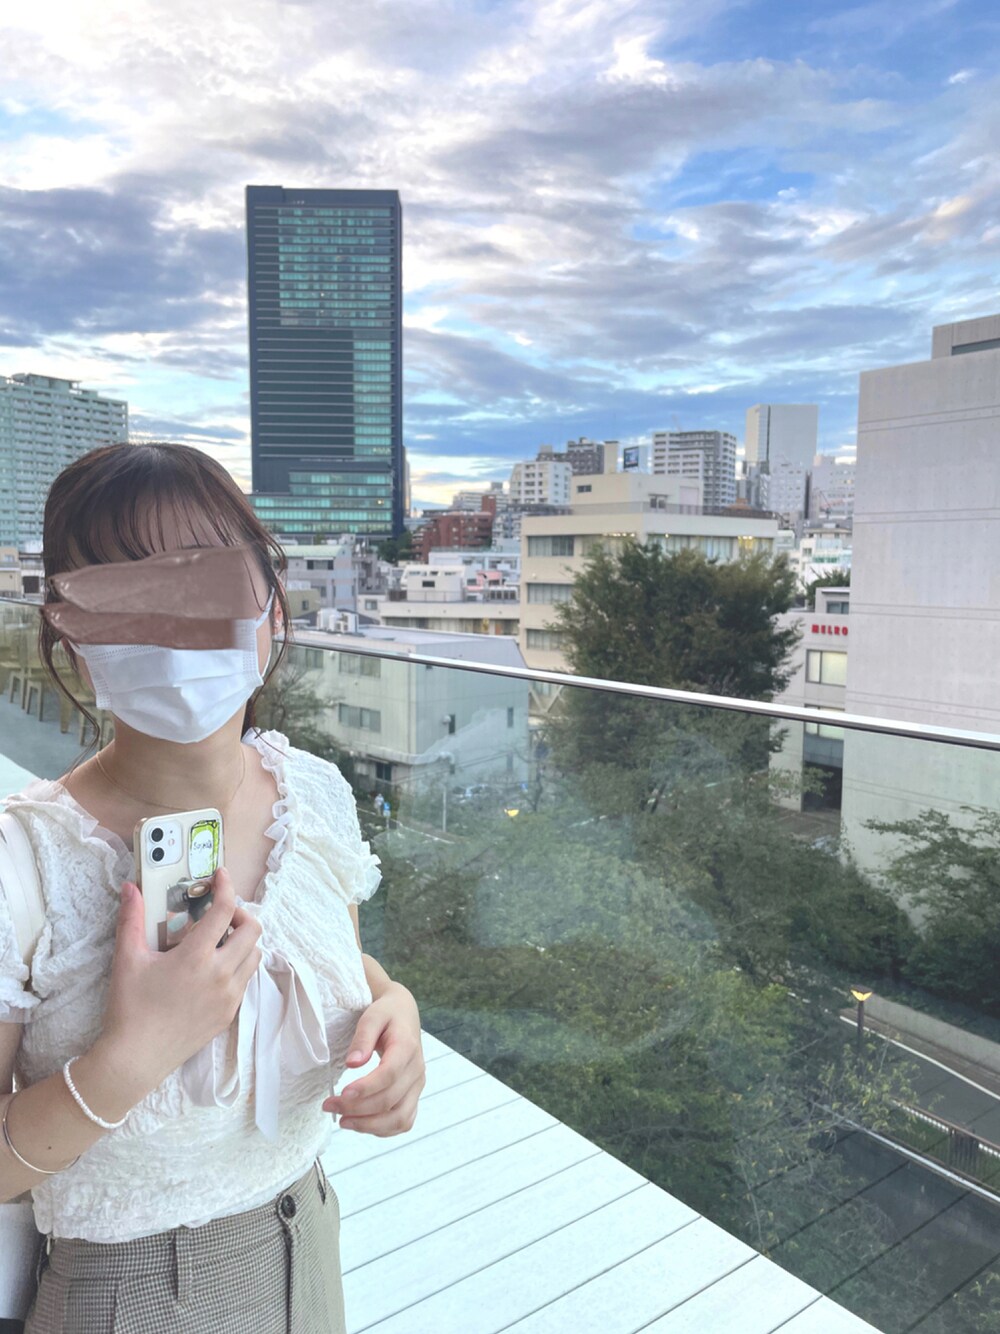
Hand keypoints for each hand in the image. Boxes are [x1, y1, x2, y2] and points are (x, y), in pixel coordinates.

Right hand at [97, 867, 262, 1091]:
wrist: (136, 1058)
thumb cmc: (129, 1008)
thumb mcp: (127, 959)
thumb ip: (131, 919)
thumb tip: (130, 887)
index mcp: (197, 957)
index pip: (225, 910)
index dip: (226, 886)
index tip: (220, 875)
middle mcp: (221, 975)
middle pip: (253, 930)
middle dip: (241, 914)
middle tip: (220, 914)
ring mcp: (229, 997)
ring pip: (254, 956)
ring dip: (243, 941)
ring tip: (218, 941)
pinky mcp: (229, 1015)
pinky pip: (245, 980)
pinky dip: (237, 966)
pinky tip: (213, 969)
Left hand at [322, 982, 424, 1136]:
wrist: (404, 1015)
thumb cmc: (386, 1014)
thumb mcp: (372, 1016)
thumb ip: (362, 1038)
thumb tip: (352, 1064)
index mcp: (407, 1047)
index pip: (389, 1074)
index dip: (366, 1088)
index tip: (341, 1094)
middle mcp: (417, 1070)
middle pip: (390, 1100)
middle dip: (357, 1109)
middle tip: (329, 1106)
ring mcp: (417, 1085)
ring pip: (400, 1118)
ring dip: (369, 1125)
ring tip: (342, 1121)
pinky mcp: (414, 1096)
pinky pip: (403, 1122)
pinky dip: (382, 1129)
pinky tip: (360, 1124)